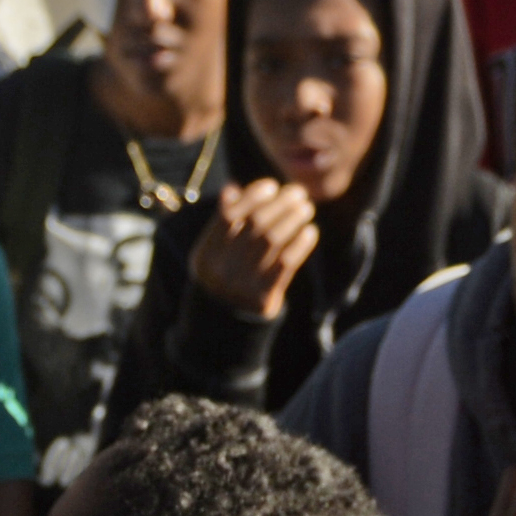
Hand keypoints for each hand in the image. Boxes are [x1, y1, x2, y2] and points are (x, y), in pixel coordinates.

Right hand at [191, 176, 320, 326]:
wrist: (225, 329)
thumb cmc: (225, 279)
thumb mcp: (215, 254)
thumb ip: (223, 224)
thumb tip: (233, 188)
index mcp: (205, 256)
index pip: (229, 216)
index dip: (252, 197)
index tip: (271, 186)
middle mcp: (221, 271)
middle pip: (255, 226)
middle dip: (280, 204)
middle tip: (297, 192)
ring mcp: (242, 286)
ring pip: (272, 241)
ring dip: (293, 219)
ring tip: (305, 207)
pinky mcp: (263, 299)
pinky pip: (286, 264)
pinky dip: (300, 244)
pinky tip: (310, 231)